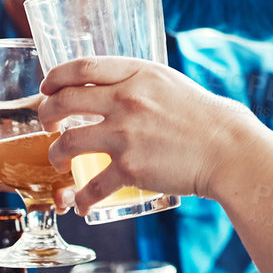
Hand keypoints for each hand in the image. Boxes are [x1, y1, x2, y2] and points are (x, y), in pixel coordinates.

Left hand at [38, 56, 260, 211]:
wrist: (227, 149)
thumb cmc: (202, 117)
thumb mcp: (168, 82)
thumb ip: (137, 81)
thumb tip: (109, 86)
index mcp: (136, 74)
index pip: (80, 67)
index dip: (54, 77)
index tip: (47, 88)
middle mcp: (125, 100)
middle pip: (64, 102)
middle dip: (45, 115)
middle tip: (47, 125)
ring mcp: (125, 135)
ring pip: (67, 144)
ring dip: (55, 155)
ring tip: (59, 162)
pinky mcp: (130, 169)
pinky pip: (92, 186)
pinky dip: (82, 198)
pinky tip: (81, 205)